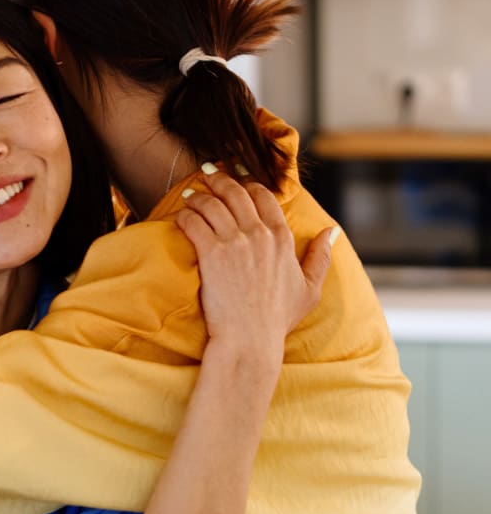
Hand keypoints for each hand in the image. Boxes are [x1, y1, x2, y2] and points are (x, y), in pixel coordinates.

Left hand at [174, 169, 333, 357]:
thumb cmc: (277, 319)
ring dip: (199, 196)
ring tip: (189, 195)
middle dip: (220, 179)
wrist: (249, 339)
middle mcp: (259, 234)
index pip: (264, 197)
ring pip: (212, 204)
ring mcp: (234, 242)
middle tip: (207, 174)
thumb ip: (321, 257)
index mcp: (282, 239)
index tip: (238, 179)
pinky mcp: (211, 254)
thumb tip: (333, 232)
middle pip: (236, 192)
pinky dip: (185, 215)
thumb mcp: (309, 288)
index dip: (249, 184)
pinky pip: (194, 222)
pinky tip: (180, 215)